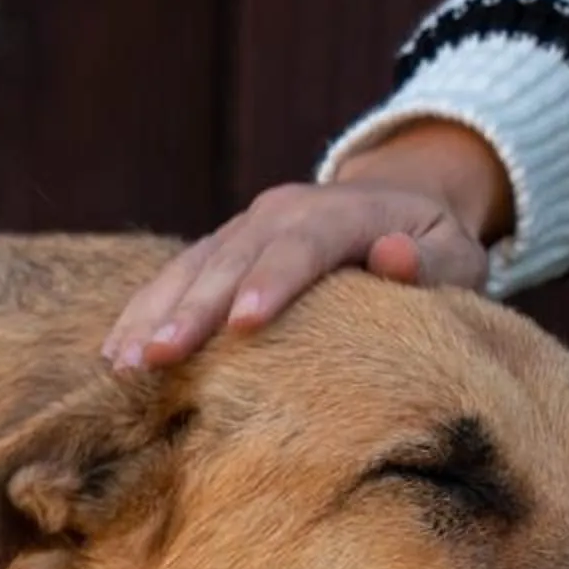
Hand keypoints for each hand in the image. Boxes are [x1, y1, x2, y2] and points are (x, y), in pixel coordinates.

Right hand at [101, 120, 514, 370]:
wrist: (392, 202)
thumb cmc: (431, 248)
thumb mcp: (456, 253)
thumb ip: (432, 262)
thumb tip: (393, 256)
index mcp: (341, 211)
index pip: (303, 244)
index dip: (271, 282)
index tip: (243, 324)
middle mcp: (280, 212)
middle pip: (230, 260)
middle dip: (191, 311)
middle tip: (158, 359)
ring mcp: (241, 230)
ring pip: (189, 269)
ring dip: (153, 317)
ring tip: (122, 366)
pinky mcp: (215, 251)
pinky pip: (170, 281)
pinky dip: (141, 315)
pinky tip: (112, 357)